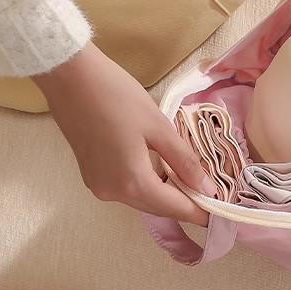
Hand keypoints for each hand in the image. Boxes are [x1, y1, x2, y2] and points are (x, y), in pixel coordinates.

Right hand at [34, 43, 214, 225]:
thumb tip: (206, 188)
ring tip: (191, 182)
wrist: (69, 77)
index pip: (174, 207)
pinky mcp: (91, 176)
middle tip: (210, 195)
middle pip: (157, 208)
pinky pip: (127, 189)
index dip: (200, 211)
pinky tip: (162, 173)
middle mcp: (113, 193)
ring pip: (142, 200)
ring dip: (166, 195)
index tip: (222, 213)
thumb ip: (184, 161)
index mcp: (132, 183)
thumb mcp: (158, 127)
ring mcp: (99, 186)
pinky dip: (147, 185)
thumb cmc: (116, 95)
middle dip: (184, 204)